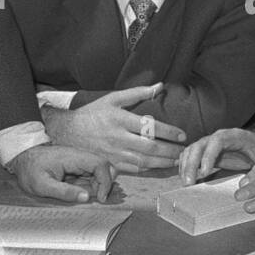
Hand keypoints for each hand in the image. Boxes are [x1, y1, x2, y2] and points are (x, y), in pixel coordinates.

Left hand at [5, 143, 113, 202]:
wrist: (22, 157)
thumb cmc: (30, 169)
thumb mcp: (42, 185)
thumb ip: (64, 192)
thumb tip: (86, 197)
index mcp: (73, 158)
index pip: (100, 165)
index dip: (106, 182)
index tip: (100, 198)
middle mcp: (79, 157)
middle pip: (105, 166)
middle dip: (106, 183)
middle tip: (97, 198)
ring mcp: (79, 160)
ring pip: (100, 171)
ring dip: (99, 185)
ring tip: (89, 197)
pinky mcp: (76, 165)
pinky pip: (91, 174)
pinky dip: (92, 184)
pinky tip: (82, 192)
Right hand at [44, 85, 184, 172]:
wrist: (68, 131)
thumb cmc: (93, 113)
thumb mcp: (113, 98)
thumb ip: (137, 92)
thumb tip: (160, 85)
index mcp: (120, 119)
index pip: (150, 127)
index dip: (169, 132)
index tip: (183, 135)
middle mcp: (117, 137)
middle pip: (150, 147)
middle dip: (170, 150)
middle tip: (186, 151)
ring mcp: (114, 153)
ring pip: (144, 161)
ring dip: (163, 163)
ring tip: (178, 161)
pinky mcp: (111, 163)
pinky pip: (133, 169)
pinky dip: (149, 169)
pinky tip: (160, 167)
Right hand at [179, 128, 254, 183]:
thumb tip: (245, 185)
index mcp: (234, 135)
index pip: (217, 141)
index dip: (209, 155)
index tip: (205, 172)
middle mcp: (218, 137)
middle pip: (199, 145)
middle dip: (191, 164)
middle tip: (189, 183)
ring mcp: (210, 143)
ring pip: (191, 150)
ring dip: (185, 166)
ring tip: (186, 184)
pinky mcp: (205, 152)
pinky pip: (190, 156)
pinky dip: (185, 166)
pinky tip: (185, 178)